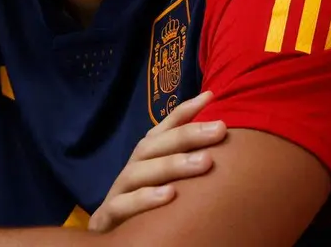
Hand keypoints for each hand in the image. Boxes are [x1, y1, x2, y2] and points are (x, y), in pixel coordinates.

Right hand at [89, 91, 225, 232]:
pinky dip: (144, 199)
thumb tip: (222, 141)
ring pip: (139, 172)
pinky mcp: (108, 217)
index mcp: (144, 160)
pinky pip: (122, 206)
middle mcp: (131, 170)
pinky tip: (170, 196)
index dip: (184, 112)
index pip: (162, 130)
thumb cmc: (147, 211)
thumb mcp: (166, 184)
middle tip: (220, 129)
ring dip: (172, 164)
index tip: (210, 96)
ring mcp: (118, 192)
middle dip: (187, 135)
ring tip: (204, 162)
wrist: (111, 238)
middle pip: (153, 146)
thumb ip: (185, 163)